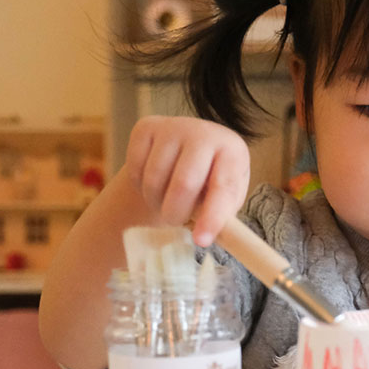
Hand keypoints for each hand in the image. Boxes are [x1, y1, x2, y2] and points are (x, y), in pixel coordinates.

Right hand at [125, 115, 249, 245]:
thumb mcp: (225, 199)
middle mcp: (204, 132)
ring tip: (166, 202)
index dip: (212, 217)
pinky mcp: (145, 127)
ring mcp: (172, 126)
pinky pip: (135, 169)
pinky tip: (154, 184)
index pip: (224, 188)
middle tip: (176, 222)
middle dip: (176, 214)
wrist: (185, 151)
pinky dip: (140, 187)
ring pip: (154, 180)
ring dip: (156, 203)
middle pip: (184, 184)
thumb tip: (204, 238)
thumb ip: (220, 218)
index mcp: (232, 151)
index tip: (201, 241)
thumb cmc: (210, 181)